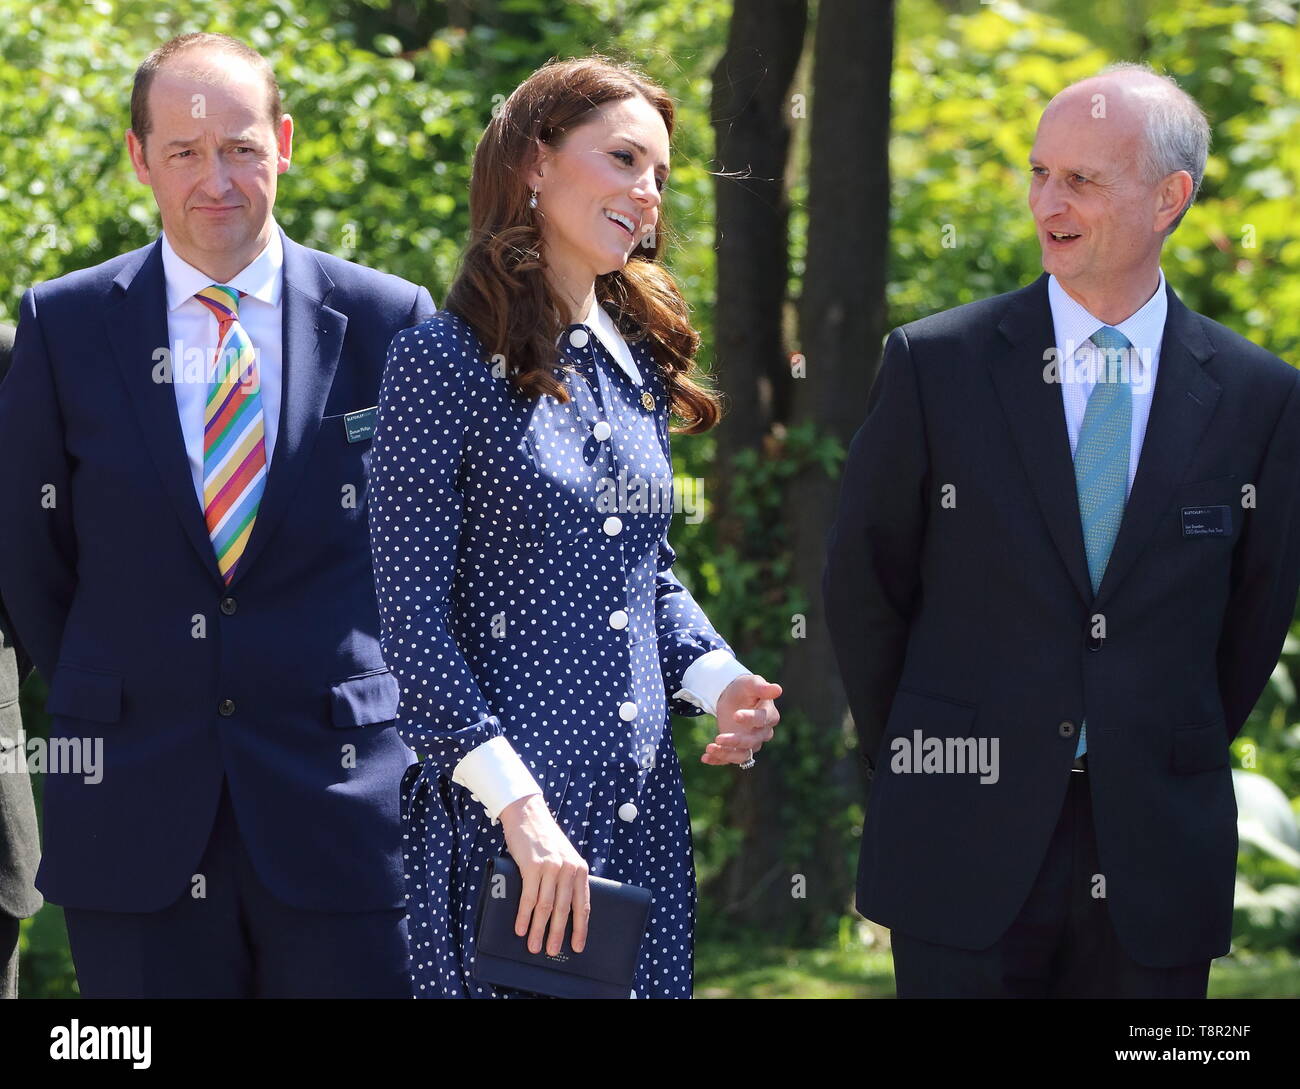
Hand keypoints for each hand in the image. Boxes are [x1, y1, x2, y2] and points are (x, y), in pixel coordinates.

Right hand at [498, 794, 589, 954]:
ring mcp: (551, 868)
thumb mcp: (564, 857)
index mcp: (580, 869)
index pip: (583, 905)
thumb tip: (561, 911)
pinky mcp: (532, 866)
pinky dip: (524, 915)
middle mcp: (569, 869)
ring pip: (546, 907)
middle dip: (558, 934)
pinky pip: (529, 897)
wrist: (528, 814)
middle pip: (564, 910)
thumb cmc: (545, 839)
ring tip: (533, 945)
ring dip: (538, 929)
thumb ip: (566, 879)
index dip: (580, 928)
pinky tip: (520, 928)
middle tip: (552, 951)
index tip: (578, 946)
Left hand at [702, 674, 781, 764]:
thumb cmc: (745, 688)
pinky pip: (729, 759)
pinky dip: (717, 760)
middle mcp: (762, 733)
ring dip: (726, 754)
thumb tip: (778, 690)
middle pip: (752, 742)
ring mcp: (750, 743)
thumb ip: (762, 687)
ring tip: (709, 748)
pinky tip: (705, 757)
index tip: (736, 715)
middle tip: (718, 738)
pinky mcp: (737, 748)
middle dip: (736, 741)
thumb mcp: (751, 683)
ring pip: (742, 755)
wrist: (733, 697)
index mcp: (769, 716)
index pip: (761, 720)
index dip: (750, 718)